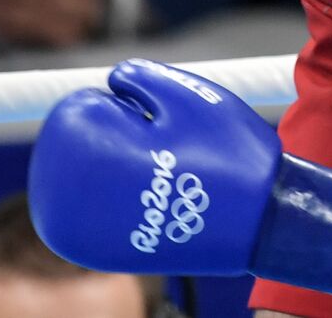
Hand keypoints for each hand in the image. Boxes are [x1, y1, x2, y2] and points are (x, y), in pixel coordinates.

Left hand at [30, 60, 331, 292]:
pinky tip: (150, 193)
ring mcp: (88, 234)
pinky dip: (113, 197)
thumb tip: (111, 81)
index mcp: (96, 153)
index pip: (76, 112)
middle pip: (70, 148)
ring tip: (159, 169)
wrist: (261, 222)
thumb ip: (139, 78)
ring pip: (80, 181)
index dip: (118, 103)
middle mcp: (79, 201)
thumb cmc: (229, 153)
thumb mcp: (189, 95)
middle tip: (159, 142)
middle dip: (110, 134)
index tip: (151, 115)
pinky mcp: (104, 254)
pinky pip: (91, 213)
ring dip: (109, 167)